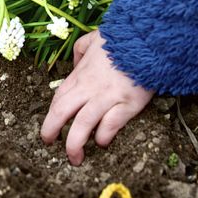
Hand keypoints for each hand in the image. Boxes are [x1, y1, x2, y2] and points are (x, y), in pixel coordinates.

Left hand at [40, 30, 154, 164]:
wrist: (148, 40)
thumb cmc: (122, 39)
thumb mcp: (94, 38)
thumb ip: (81, 50)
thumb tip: (75, 62)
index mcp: (80, 74)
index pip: (58, 99)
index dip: (51, 116)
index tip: (50, 128)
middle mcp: (89, 88)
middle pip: (62, 113)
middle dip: (51, 132)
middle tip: (50, 145)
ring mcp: (107, 97)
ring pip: (82, 125)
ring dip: (75, 144)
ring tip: (75, 158)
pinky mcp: (127, 104)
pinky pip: (110, 125)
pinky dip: (103, 136)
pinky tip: (102, 143)